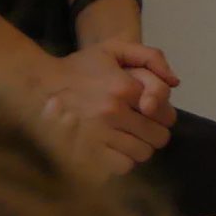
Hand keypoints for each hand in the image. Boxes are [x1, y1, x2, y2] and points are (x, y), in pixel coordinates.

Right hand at [31, 43, 174, 170]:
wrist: (40, 86)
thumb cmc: (80, 68)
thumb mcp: (114, 49)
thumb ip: (150, 57)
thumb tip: (175, 82)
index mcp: (124, 86)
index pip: (166, 113)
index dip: (161, 114)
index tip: (148, 111)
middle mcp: (114, 112)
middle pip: (158, 137)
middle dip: (152, 132)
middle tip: (137, 126)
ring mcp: (100, 135)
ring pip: (142, 154)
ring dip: (137, 147)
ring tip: (123, 137)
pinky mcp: (88, 153)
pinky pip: (122, 166)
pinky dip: (122, 160)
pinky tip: (111, 148)